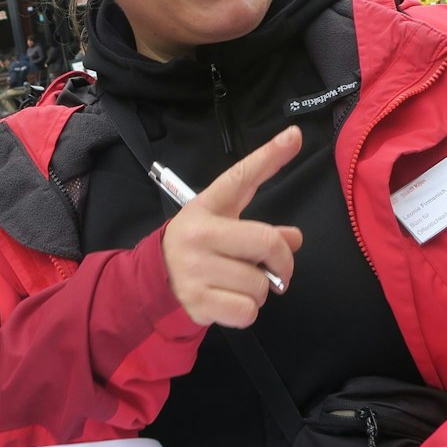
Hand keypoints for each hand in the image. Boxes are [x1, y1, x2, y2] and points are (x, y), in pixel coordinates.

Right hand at [161, 126, 304, 328]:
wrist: (152, 283)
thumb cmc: (197, 250)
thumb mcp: (221, 229)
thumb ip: (259, 231)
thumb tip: (294, 239)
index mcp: (207, 206)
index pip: (241, 177)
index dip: (269, 156)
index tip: (294, 135)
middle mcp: (200, 233)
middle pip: (268, 242)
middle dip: (283, 262)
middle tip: (277, 271)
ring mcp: (196, 268)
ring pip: (260, 284)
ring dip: (260, 291)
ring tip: (237, 285)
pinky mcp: (197, 300)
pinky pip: (247, 310)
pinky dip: (246, 311)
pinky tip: (228, 302)